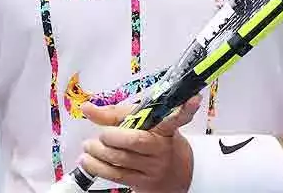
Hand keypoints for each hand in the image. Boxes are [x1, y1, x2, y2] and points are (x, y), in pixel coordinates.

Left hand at [76, 95, 202, 192]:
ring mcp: (153, 168)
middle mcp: (162, 149)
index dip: (185, 109)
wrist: (178, 175)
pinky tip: (88, 160)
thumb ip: (117, 115)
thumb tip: (88, 108)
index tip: (194, 98)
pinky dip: (97, 167)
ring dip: (98, 152)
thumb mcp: (145, 124)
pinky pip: (116, 175)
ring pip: (121, 160)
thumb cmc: (157, 143)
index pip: (174, 118)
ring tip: (88, 146)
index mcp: (166, 130)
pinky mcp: (143, 184)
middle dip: (111, 136)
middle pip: (136, 140)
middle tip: (101, 134)